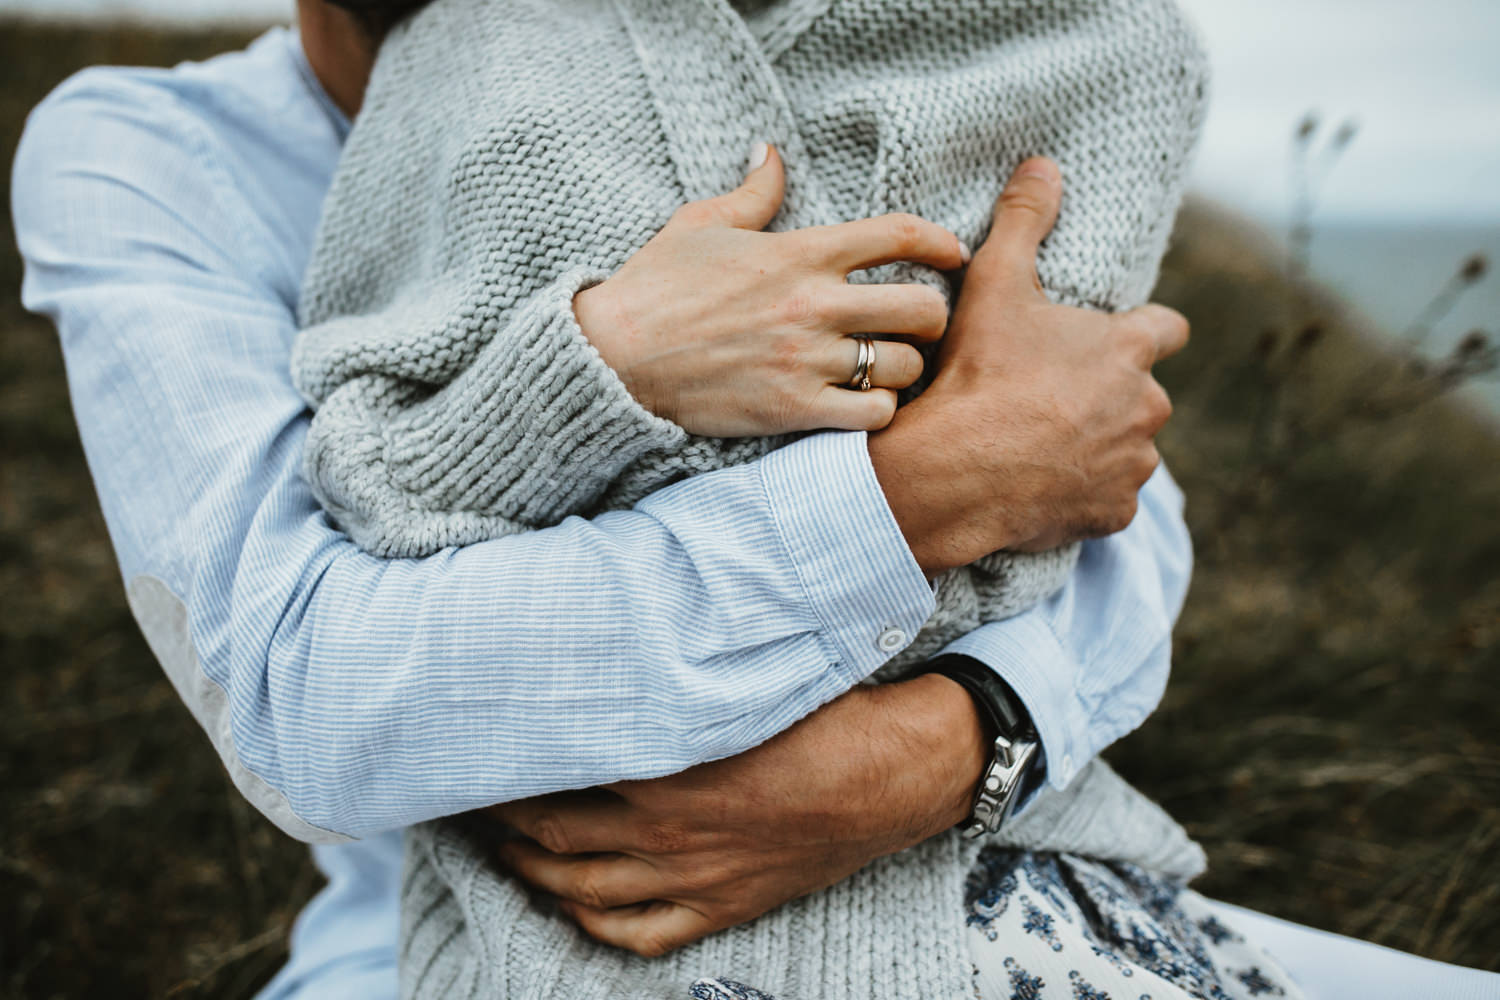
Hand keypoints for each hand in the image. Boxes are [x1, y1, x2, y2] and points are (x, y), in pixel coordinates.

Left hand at [484, 672, 986, 956]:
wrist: (893, 775)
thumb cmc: (816, 714)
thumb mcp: (734, 686)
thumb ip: (666, 681)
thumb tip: (611, 651)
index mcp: (661, 770)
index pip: (553, 774)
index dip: (505, 768)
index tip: (476, 747)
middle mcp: (663, 833)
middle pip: (552, 835)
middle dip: (499, 821)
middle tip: (464, 801)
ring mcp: (691, 877)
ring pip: (581, 890)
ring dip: (530, 872)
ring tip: (498, 851)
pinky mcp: (721, 906)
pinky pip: (637, 932)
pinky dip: (593, 924)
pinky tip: (570, 908)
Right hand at [572, 142, 967, 436]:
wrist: (613, 357)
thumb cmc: (655, 287)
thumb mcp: (700, 223)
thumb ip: (752, 193)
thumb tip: (770, 152)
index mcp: (800, 252)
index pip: (898, 234)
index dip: (941, 242)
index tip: (953, 254)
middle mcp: (814, 304)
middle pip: (921, 307)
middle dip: (935, 315)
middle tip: (922, 323)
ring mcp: (807, 360)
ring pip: (904, 365)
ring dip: (907, 367)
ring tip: (891, 367)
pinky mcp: (793, 410)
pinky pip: (872, 415)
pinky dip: (879, 411)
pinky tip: (863, 404)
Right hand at [870, 157, 1188, 573]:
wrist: (958, 469)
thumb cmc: (979, 373)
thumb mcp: (996, 283)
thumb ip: (1024, 221)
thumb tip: (1043, 164)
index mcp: (1129, 349)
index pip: (1166, 329)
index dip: (1141, 333)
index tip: (1113, 342)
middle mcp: (1147, 405)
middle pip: (1143, 394)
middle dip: (1109, 395)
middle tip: (1050, 398)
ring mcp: (1134, 463)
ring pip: (1128, 448)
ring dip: (1100, 445)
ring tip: (1042, 444)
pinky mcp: (1115, 511)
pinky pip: (1109, 500)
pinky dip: (1084, 493)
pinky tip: (1042, 484)